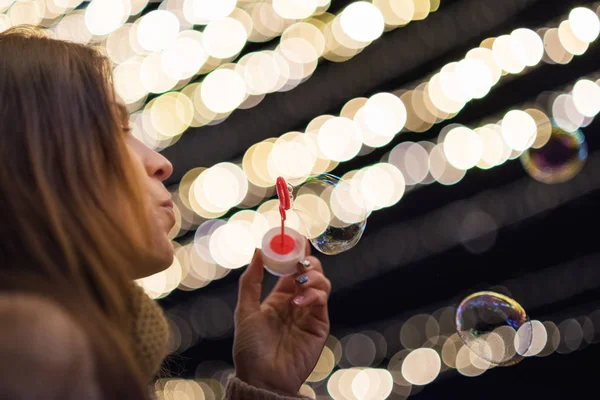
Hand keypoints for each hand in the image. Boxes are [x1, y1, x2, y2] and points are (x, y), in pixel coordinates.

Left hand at [233, 241, 330, 395]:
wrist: (263, 378)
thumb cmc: (250, 348)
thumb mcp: (245, 310)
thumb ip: (251, 281)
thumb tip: (257, 251)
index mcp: (279, 298)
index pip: (290, 269)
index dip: (293, 253)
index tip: (293, 237)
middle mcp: (296, 302)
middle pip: (310, 272)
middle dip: (306, 261)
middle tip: (299, 258)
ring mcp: (309, 313)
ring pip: (321, 283)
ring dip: (313, 276)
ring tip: (300, 280)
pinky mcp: (319, 324)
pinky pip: (322, 301)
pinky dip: (314, 294)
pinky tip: (299, 301)